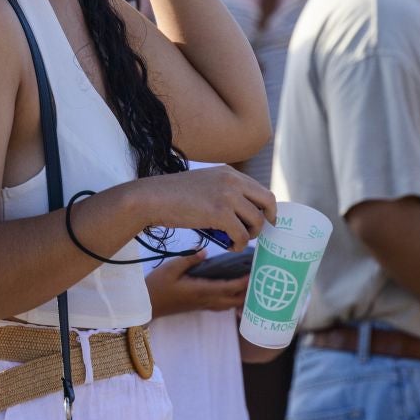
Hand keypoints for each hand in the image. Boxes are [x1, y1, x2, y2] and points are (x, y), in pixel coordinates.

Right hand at [131, 165, 275, 249]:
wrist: (151, 198)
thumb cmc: (172, 196)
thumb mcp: (204, 184)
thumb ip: (223, 191)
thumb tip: (240, 212)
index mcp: (229, 173)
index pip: (260, 189)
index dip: (264, 208)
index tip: (260, 220)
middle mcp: (233, 181)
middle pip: (268, 201)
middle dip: (267, 220)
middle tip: (257, 232)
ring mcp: (228, 196)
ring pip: (257, 221)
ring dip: (250, 235)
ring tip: (236, 241)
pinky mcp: (220, 213)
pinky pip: (242, 235)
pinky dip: (238, 244)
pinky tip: (229, 246)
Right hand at [146, 249, 248, 316]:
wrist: (147, 305)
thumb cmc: (157, 286)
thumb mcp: (170, 268)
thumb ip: (189, 259)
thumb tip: (205, 250)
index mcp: (202, 290)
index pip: (231, 287)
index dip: (245, 281)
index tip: (256, 271)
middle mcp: (206, 300)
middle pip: (236, 300)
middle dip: (249, 291)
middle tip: (258, 277)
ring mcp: (203, 305)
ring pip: (230, 305)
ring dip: (242, 297)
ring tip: (250, 284)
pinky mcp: (199, 306)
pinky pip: (222, 306)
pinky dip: (232, 300)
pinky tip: (233, 291)